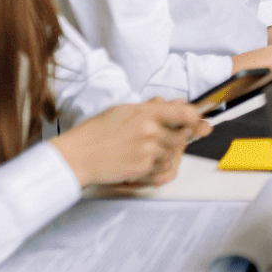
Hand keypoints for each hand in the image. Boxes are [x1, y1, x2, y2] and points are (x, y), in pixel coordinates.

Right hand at [53, 98, 208, 187]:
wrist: (78, 155)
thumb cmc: (96, 132)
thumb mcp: (124, 110)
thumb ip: (153, 107)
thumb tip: (177, 103)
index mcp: (147, 113)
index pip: (186, 114)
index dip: (193, 118)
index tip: (193, 121)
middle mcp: (151, 131)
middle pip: (183, 135)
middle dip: (178, 137)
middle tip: (164, 137)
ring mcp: (148, 151)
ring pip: (174, 153)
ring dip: (167, 152)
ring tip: (147, 149)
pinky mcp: (143, 168)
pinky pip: (162, 167)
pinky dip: (158, 165)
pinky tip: (143, 160)